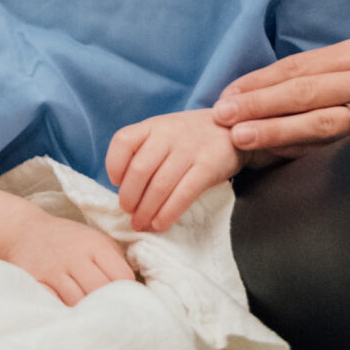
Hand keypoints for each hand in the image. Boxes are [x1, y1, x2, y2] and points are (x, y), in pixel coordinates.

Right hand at [0, 210, 134, 305]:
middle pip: (101, 291)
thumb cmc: (69, 240)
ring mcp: (53, 270)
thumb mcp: (96, 240)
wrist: (24, 231)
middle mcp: (74, 255)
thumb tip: (140, 291)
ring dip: (87, 313)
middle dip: (110, 305)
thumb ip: (117, 260)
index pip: (122, 276)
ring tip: (95, 320)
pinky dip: (64, 312)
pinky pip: (54, 304)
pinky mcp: (35, 282)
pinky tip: (71, 317)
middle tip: (114, 317)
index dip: (129, 292)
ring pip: (78, 302)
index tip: (129, 302)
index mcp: (94, 244)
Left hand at [105, 109, 239, 231]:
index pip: (123, 141)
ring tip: (141, 224)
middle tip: (129, 213)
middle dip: (129, 197)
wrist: (235, 128)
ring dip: (146, 211)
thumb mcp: (164, 132)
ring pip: (160, 186)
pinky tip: (160, 223)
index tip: (116, 183)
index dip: (114, 165)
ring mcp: (189, 150)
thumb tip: (122, 186)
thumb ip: (144, 150)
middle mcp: (169, 134)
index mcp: (153, 125)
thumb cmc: (191, 137)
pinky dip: (168, 213)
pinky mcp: (208, 167)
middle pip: (139, 170)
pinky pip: (183, 194)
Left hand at [211, 38, 349, 156]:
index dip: (259, 82)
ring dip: (276, 132)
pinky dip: (305, 153)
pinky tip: (278, 158)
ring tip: (242, 138)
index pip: (299, 68)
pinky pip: (339, 148)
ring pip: (320, 123)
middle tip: (223, 116)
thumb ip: (325, 72)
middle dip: (259, 104)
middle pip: (305, 92)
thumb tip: (263, 89)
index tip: (227, 95)